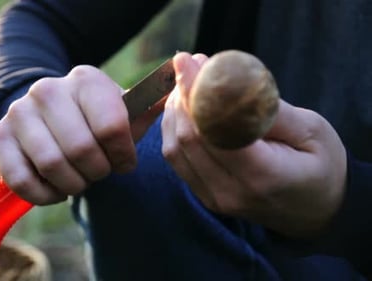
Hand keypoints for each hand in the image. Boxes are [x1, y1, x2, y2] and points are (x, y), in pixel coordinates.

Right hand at [0, 65, 161, 204]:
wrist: (48, 116)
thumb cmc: (94, 121)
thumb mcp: (123, 113)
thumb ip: (147, 108)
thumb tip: (174, 86)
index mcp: (86, 79)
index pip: (112, 127)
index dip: (123, 155)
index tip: (124, 161)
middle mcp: (48, 89)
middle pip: (82, 149)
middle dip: (98, 171)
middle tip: (99, 171)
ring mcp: (19, 111)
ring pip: (53, 165)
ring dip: (73, 183)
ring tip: (79, 178)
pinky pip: (22, 181)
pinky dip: (45, 195)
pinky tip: (56, 188)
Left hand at [161, 52, 346, 237]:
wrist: (317, 210)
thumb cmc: (321, 166)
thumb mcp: (311, 130)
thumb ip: (268, 108)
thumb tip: (228, 80)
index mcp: (263, 176)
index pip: (215, 130)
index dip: (196, 92)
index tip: (189, 61)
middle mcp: (230, 192)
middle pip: (188, 138)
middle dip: (182, 94)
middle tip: (188, 63)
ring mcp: (214, 198)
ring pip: (175, 149)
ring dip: (174, 110)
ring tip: (186, 82)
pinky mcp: (204, 196)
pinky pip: (177, 159)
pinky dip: (174, 129)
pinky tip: (183, 107)